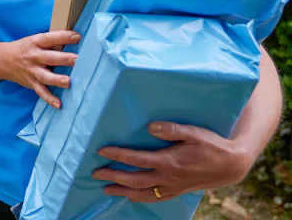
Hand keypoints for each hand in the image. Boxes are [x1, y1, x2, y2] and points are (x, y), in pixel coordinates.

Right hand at [0, 30, 79, 108]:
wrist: (2, 60)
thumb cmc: (25, 48)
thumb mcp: (35, 40)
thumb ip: (52, 42)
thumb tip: (75, 41)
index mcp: (35, 42)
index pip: (50, 38)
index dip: (63, 37)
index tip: (77, 37)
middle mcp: (34, 56)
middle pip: (50, 57)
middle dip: (64, 59)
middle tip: (77, 60)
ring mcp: (32, 71)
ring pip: (45, 76)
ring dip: (56, 79)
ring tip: (68, 82)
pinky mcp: (31, 82)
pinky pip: (41, 91)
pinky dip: (49, 98)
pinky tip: (59, 104)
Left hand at [93, 122, 254, 202]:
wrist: (232, 165)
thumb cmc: (212, 145)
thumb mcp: (193, 133)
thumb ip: (171, 129)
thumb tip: (150, 127)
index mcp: (169, 161)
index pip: (136, 159)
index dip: (117, 155)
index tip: (101, 151)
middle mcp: (168, 177)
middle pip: (134, 180)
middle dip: (113, 176)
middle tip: (95, 173)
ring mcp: (173, 187)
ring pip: (143, 193)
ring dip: (123, 192)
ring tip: (107, 189)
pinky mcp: (178, 191)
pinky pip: (156, 198)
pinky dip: (141, 198)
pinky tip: (133, 197)